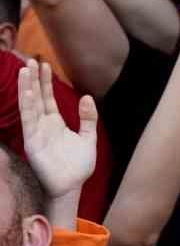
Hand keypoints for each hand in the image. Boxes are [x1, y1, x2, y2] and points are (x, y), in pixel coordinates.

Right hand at [17, 59, 96, 200]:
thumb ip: (88, 118)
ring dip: (27, 88)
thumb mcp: (88, 137)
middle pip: (36, 97)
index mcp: (55, 123)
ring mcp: (36, 132)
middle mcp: (43, 125)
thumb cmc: (78, 166)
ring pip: (29, 105)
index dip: (45, 81)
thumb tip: (87, 97)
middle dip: (34, 79)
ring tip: (25, 70)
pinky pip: (28, 121)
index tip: (44, 64)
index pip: (47, 97)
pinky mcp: (32, 142)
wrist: (72, 186)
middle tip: (31, 60)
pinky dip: (27, 106)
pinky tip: (27, 93)